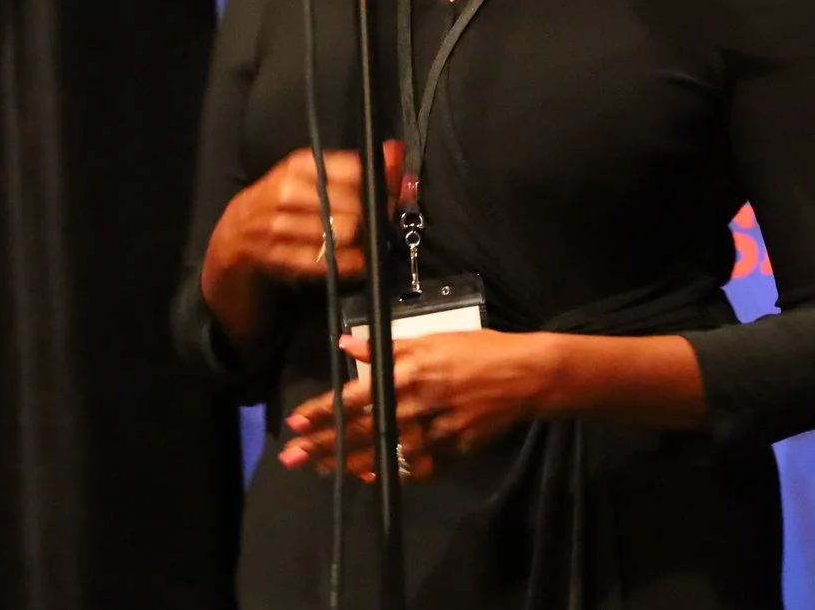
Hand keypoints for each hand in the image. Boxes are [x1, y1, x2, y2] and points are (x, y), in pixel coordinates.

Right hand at [210, 144, 397, 288]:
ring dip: (363, 241)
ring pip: (342, 233)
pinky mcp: (277, 257)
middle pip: (353, 205)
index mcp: (298, 166)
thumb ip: (356, 166)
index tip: (397, 191)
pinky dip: (347, 264)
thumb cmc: (280, 201)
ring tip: (368, 241)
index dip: (383, 183)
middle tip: (383, 220)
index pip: (355, 169)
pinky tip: (354, 261)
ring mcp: (278, 226)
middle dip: (376, 215)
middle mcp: (286, 192)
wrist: (233, 237)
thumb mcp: (312, 176)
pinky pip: (324, 262)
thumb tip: (396, 153)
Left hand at [278, 330, 560, 480]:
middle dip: (321, 445)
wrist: (523, 377)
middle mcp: (413, 409)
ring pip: (379, 456)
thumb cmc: (476, 350)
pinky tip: (368, 477)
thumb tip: (345, 345)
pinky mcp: (449, 455)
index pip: (352, 399)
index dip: (321, 411)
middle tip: (291, 458)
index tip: (294, 421)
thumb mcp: (430, 338)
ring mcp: (431, 437)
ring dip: (346, 463)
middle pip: (358, 432)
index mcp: (406, 376)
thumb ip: (385, 347)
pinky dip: (388, 474)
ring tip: (320, 468)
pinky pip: (411, 470)